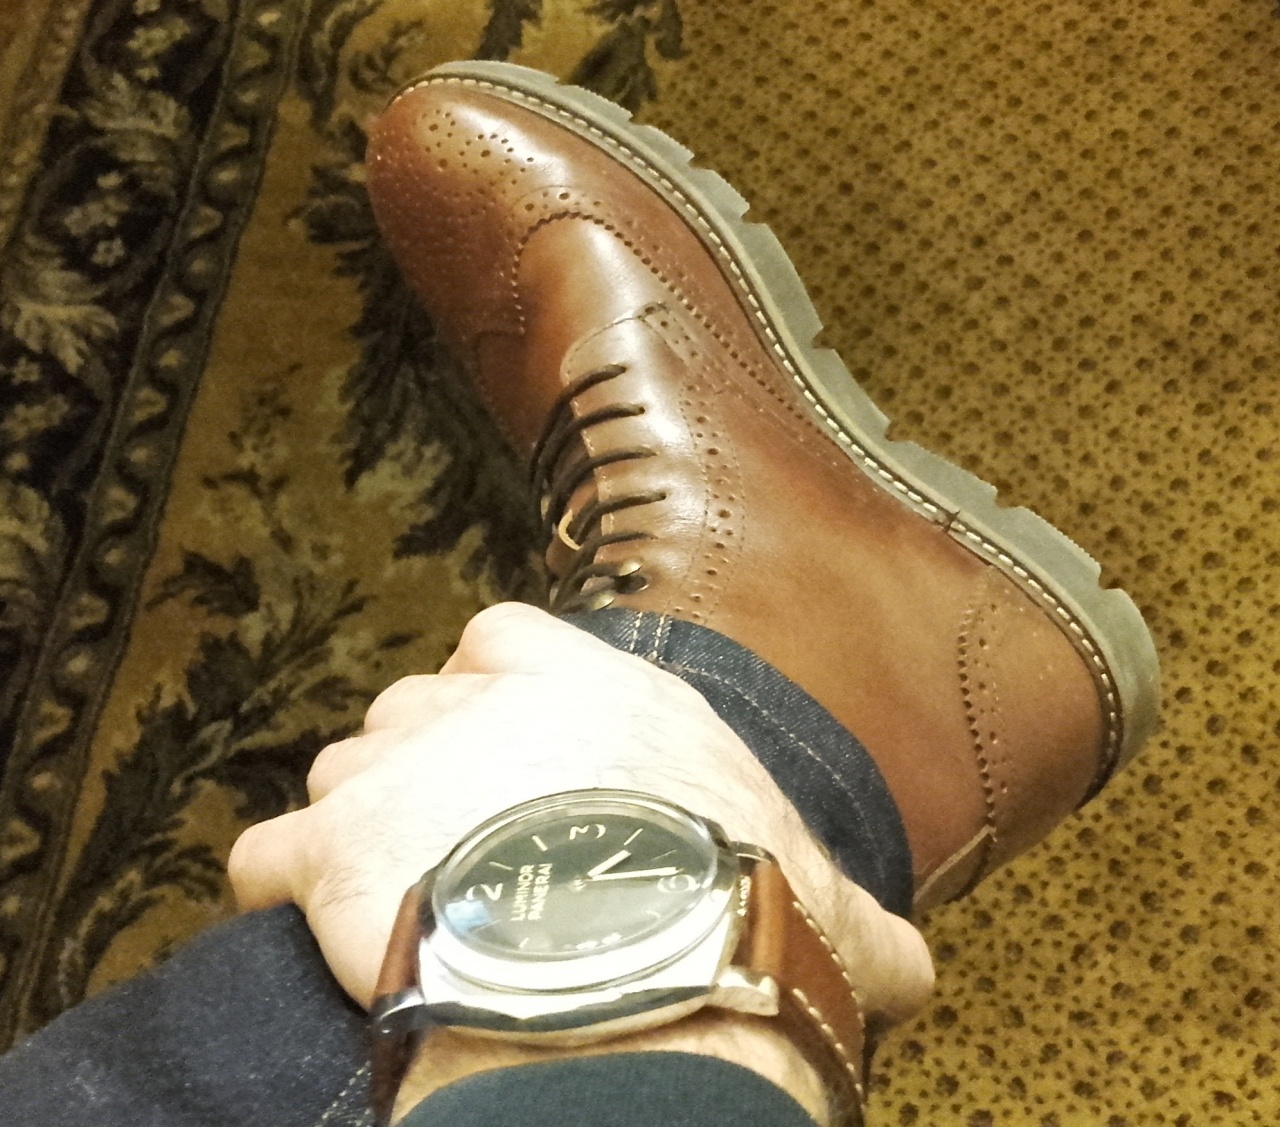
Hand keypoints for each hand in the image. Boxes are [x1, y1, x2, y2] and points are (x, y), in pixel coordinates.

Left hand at [229, 603, 932, 1024]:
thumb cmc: (734, 923)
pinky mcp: (330, 848)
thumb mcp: (827, 912)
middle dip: (424, 760)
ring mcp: (401, 769)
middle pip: (417, 706)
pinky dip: (276, 881)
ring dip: (358, 819)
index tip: (509, 746)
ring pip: (343, 766)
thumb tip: (917, 966)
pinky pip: (266, 851)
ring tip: (391, 889)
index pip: (509, 643)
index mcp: (598, 696)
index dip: (497, 693)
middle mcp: (489, 708)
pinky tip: (303, 924)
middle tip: (451, 833)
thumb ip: (866, 923)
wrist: (640, 981)